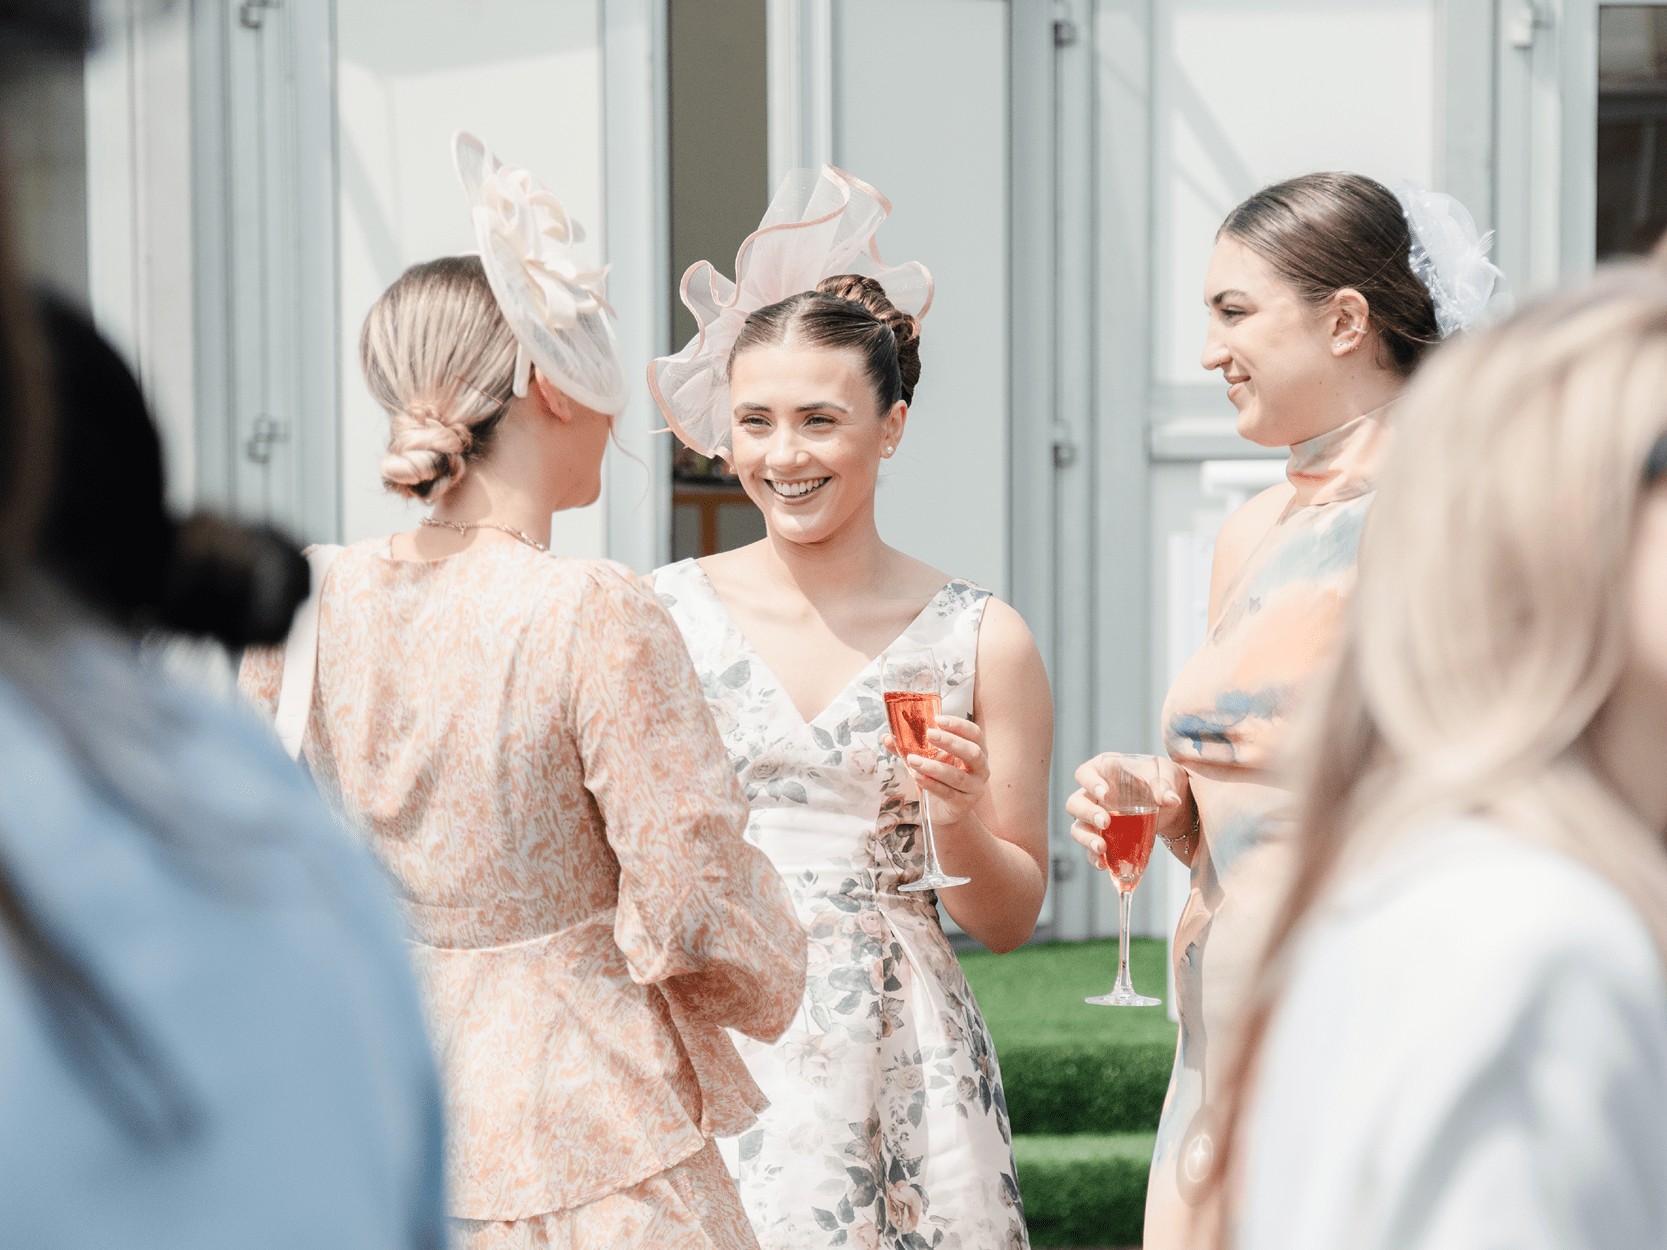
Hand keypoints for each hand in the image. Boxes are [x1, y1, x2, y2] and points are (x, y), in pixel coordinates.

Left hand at [883, 715, 987, 825]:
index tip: (938, 718)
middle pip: (973, 752)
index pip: (974, 733)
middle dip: (951, 742)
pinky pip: (948, 794)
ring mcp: (975, 789)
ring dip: (934, 767)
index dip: (959, 725)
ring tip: (913, 760)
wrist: (944, 810)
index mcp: (977, 751)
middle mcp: (981, 769)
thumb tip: (886, 737)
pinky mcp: (964, 805)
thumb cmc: (940, 778)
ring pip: (958, 777)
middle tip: (929, 734)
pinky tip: (917, 777)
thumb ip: (910, 748)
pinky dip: (931, 784)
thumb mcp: (929, 758)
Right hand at [1064, 753, 1191, 867]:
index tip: (1106, 793)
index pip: (1085, 774)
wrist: (1172, 806)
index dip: (1090, 783)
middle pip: (1076, 803)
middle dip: (1087, 814)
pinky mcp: (1104, 836)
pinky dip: (1095, 857)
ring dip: (1086, 839)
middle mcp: (1094, 794)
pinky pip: (1091, 849)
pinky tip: (1104, 864)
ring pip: (1078, 828)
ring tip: (1102, 847)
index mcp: (1104, 772)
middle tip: (1106, 822)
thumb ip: (1165, 786)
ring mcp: (1096, 817)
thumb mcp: (1166, 776)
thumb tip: (1171, 800)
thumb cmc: (1164, 781)